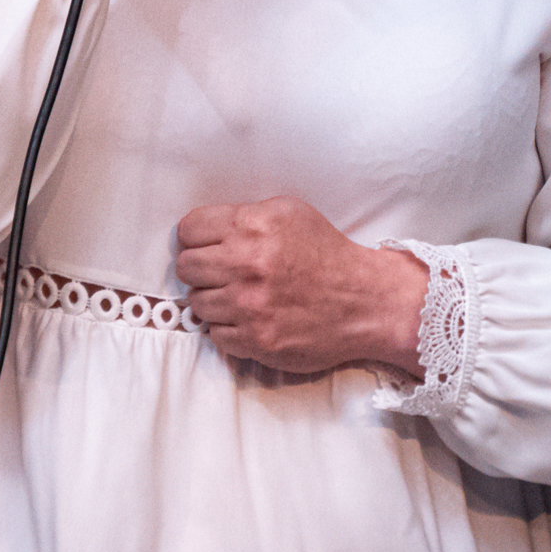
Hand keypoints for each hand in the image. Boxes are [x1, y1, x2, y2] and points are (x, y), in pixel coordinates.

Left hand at [175, 196, 427, 373]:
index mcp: (252, 226)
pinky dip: (229, 328)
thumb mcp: (289, 212)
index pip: (189, 229)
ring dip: (214, 300)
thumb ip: (245, 214)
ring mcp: (249, 305)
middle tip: (222, 273)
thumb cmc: (327, 254)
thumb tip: (205, 229)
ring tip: (240, 297)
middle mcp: (246, 264)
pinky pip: (215, 334)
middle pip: (186, 267)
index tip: (206, 246)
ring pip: (197, 302)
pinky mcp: (256, 339)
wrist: (364, 300)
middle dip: (200, 269)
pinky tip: (250, 318)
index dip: (195, 237)